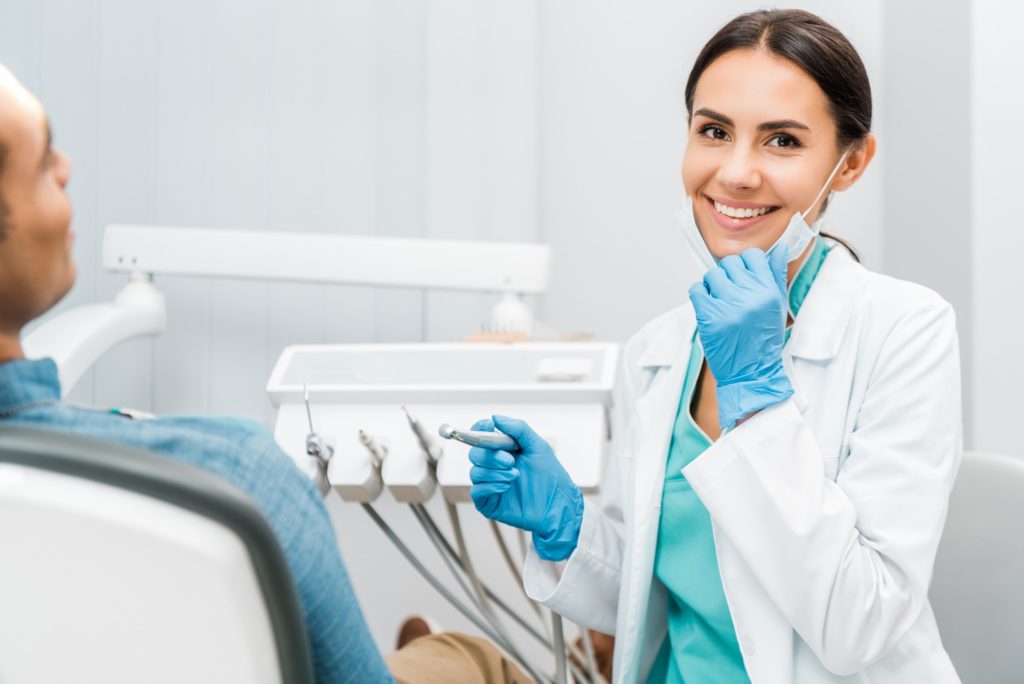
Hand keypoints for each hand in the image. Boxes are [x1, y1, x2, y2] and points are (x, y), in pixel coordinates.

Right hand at [468, 415, 583, 560]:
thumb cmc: (550, 476)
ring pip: (475, 472)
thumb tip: (495, 417)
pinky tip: (506, 486)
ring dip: (494, 472)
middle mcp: (494, 466)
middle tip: (511, 461)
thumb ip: (518, 429)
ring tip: (515, 475)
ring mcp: (490, 483)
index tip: (488, 426)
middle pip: (475, 453)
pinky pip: (477, 491)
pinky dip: (490, 486)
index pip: (481, 436)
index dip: (480, 430)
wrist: (558, 503)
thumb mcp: (537, 446)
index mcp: (502, 450)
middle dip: (491, 455)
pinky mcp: (489, 502)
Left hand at [687, 246, 793, 429]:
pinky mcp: (708, 316)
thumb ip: (776, 275)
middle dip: (728, 276)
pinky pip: (696, 289)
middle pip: (730, 263)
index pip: (752, 256)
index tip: (743, 277)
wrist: (752, 373)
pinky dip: (700, 296)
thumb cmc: (763, 339)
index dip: (745, 264)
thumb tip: (781, 247)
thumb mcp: (777, 305)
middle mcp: (749, 295)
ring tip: (721, 302)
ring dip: (713, 286)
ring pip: (711, 275)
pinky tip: (709, 308)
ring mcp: (728, 306)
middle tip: (731, 294)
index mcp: (769, 291)